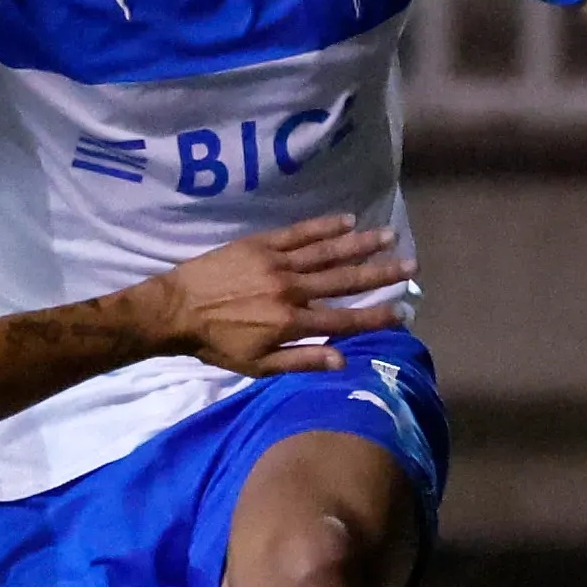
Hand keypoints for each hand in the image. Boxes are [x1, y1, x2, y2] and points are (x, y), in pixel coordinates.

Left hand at [140, 215, 415, 376]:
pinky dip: (324, 226)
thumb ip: (301, 362)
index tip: (403, 311)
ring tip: (390, 235)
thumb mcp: (257, 366)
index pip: (343, 321)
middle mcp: (290, 290)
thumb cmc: (216, 344)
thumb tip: (342, 362)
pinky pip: (299, 233)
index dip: (375, 316)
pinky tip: (348, 220)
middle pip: (344, 281)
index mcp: (290, 323)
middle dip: (381, 274)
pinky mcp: (261, 244)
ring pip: (326, 252)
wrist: (174, 311)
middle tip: (412, 265)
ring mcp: (276, 264)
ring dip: (361, 243)